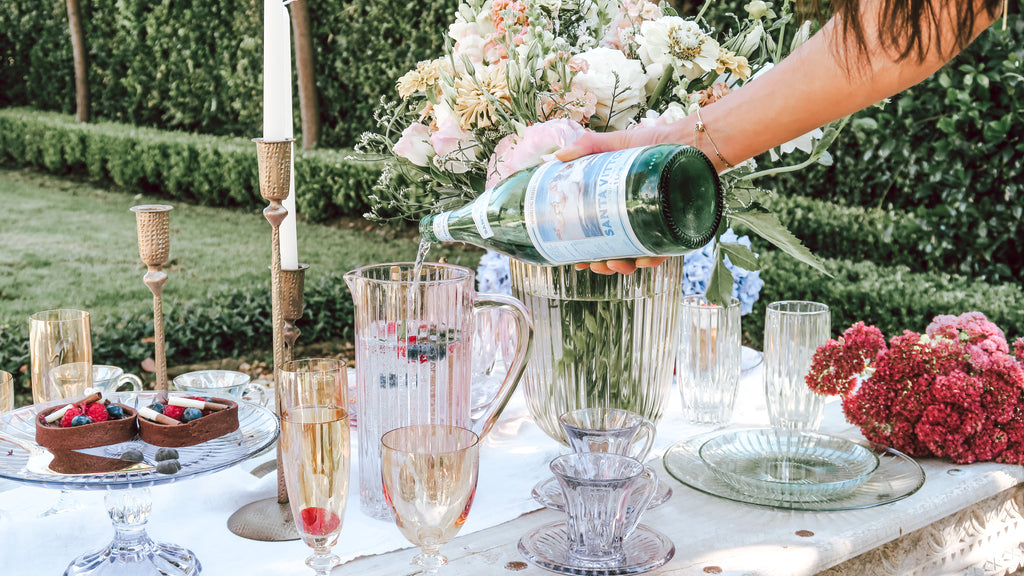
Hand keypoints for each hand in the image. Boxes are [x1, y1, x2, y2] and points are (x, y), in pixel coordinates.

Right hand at [558, 125, 682, 274]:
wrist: (686, 138)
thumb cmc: (652, 141)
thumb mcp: (614, 143)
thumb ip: (586, 146)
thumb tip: (557, 156)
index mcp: (620, 207)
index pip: (601, 237)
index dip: (587, 253)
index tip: (576, 261)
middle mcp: (639, 220)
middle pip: (618, 252)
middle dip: (604, 265)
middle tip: (594, 264)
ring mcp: (658, 225)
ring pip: (639, 257)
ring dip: (624, 267)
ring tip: (613, 263)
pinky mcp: (678, 226)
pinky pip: (665, 250)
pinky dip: (653, 259)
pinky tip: (641, 259)